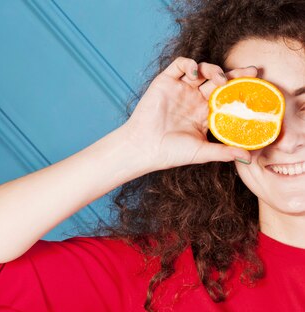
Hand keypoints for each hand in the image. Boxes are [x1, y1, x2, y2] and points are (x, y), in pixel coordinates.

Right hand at [121, 57, 256, 170]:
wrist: (144, 148)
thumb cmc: (170, 152)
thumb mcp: (202, 152)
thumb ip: (225, 152)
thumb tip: (249, 157)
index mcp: (204, 113)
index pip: (227, 96)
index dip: (241, 89)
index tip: (256, 86)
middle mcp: (193, 98)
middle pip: (218, 80)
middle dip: (235, 74)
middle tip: (250, 72)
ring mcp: (179, 89)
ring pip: (202, 69)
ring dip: (213, 69)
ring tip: (218, 78)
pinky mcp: (165, 81)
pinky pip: (180, 65)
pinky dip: (190, 64)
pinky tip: (195, 73)